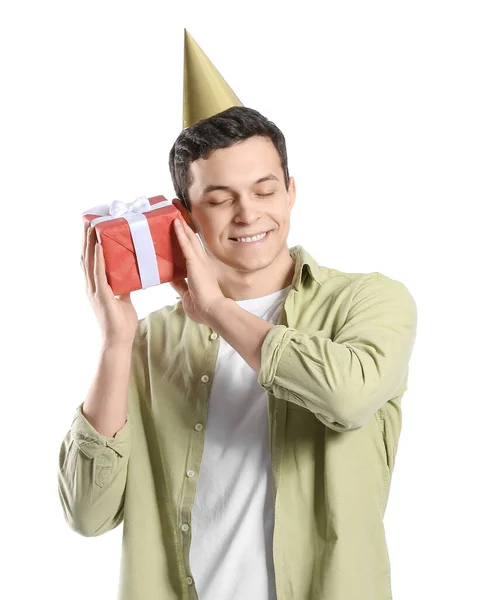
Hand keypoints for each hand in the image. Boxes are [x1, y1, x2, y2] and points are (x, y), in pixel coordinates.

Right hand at [81, 221, 138, 345]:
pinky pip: (99, 273)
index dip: (89, 244)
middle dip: (86, 238)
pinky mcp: (101, 295)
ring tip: (92, 226)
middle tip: (87, 220)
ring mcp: (94, 290)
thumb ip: (124, 288)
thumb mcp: (124, 300)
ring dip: (90, 243)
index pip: (90, 260)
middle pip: (86, 256)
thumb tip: (132, 277)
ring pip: (90, 261)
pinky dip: (99, 258)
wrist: (119, 341)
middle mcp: (91, 286)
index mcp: (95, 286)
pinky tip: (100, 246)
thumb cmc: (121, 323)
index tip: (90, 227)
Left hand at [170, 218, 226, 326]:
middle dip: (185, 229)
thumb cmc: (202, 309)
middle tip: (177, 215)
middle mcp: (202, 263)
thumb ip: (180, 286)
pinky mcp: (195, 263)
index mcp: (200, 272)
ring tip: (175, 213)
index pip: (190, 254)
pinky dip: (180, 234)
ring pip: (189, 239)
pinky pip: (186, 245)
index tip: (178, 233)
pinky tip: (175, 223)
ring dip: (182, 226)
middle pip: (192, 242)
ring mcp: (199, 262)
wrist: (212, 311)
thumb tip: (171, 280)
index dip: (184, 243)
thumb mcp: (187, 296)